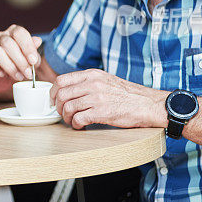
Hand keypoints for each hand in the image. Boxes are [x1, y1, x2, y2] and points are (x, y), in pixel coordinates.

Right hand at [0, 25, 42, 96]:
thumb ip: (33, 50)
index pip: (19, 32)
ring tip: (18, 76)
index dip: (27, 47)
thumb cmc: (20, 64)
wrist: (6, 77)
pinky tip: (3, 74)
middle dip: (20, 61)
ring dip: (10, 67)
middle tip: (27, 73)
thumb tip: (37, 40)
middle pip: (8, 43)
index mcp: (13, 32)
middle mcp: (0, 37)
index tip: (33, 61)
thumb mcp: (31, 58)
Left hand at [51, 69, 166, 129]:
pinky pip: (78, 119)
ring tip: (72, 121)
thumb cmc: (128, 95)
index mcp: (92, 75)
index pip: (61, 80)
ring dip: (66, 118)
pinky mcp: (102, 112)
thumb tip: (68, 91)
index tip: (54, 100)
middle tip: (63, 113)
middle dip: (58, 107)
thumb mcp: (106, 80)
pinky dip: (76, 125)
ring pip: (68, 108)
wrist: (148, 104)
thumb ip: (88, 83)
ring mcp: (97, 98)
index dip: (53, 92)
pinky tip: (80, 126)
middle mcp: (93, 84)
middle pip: (61, 94)